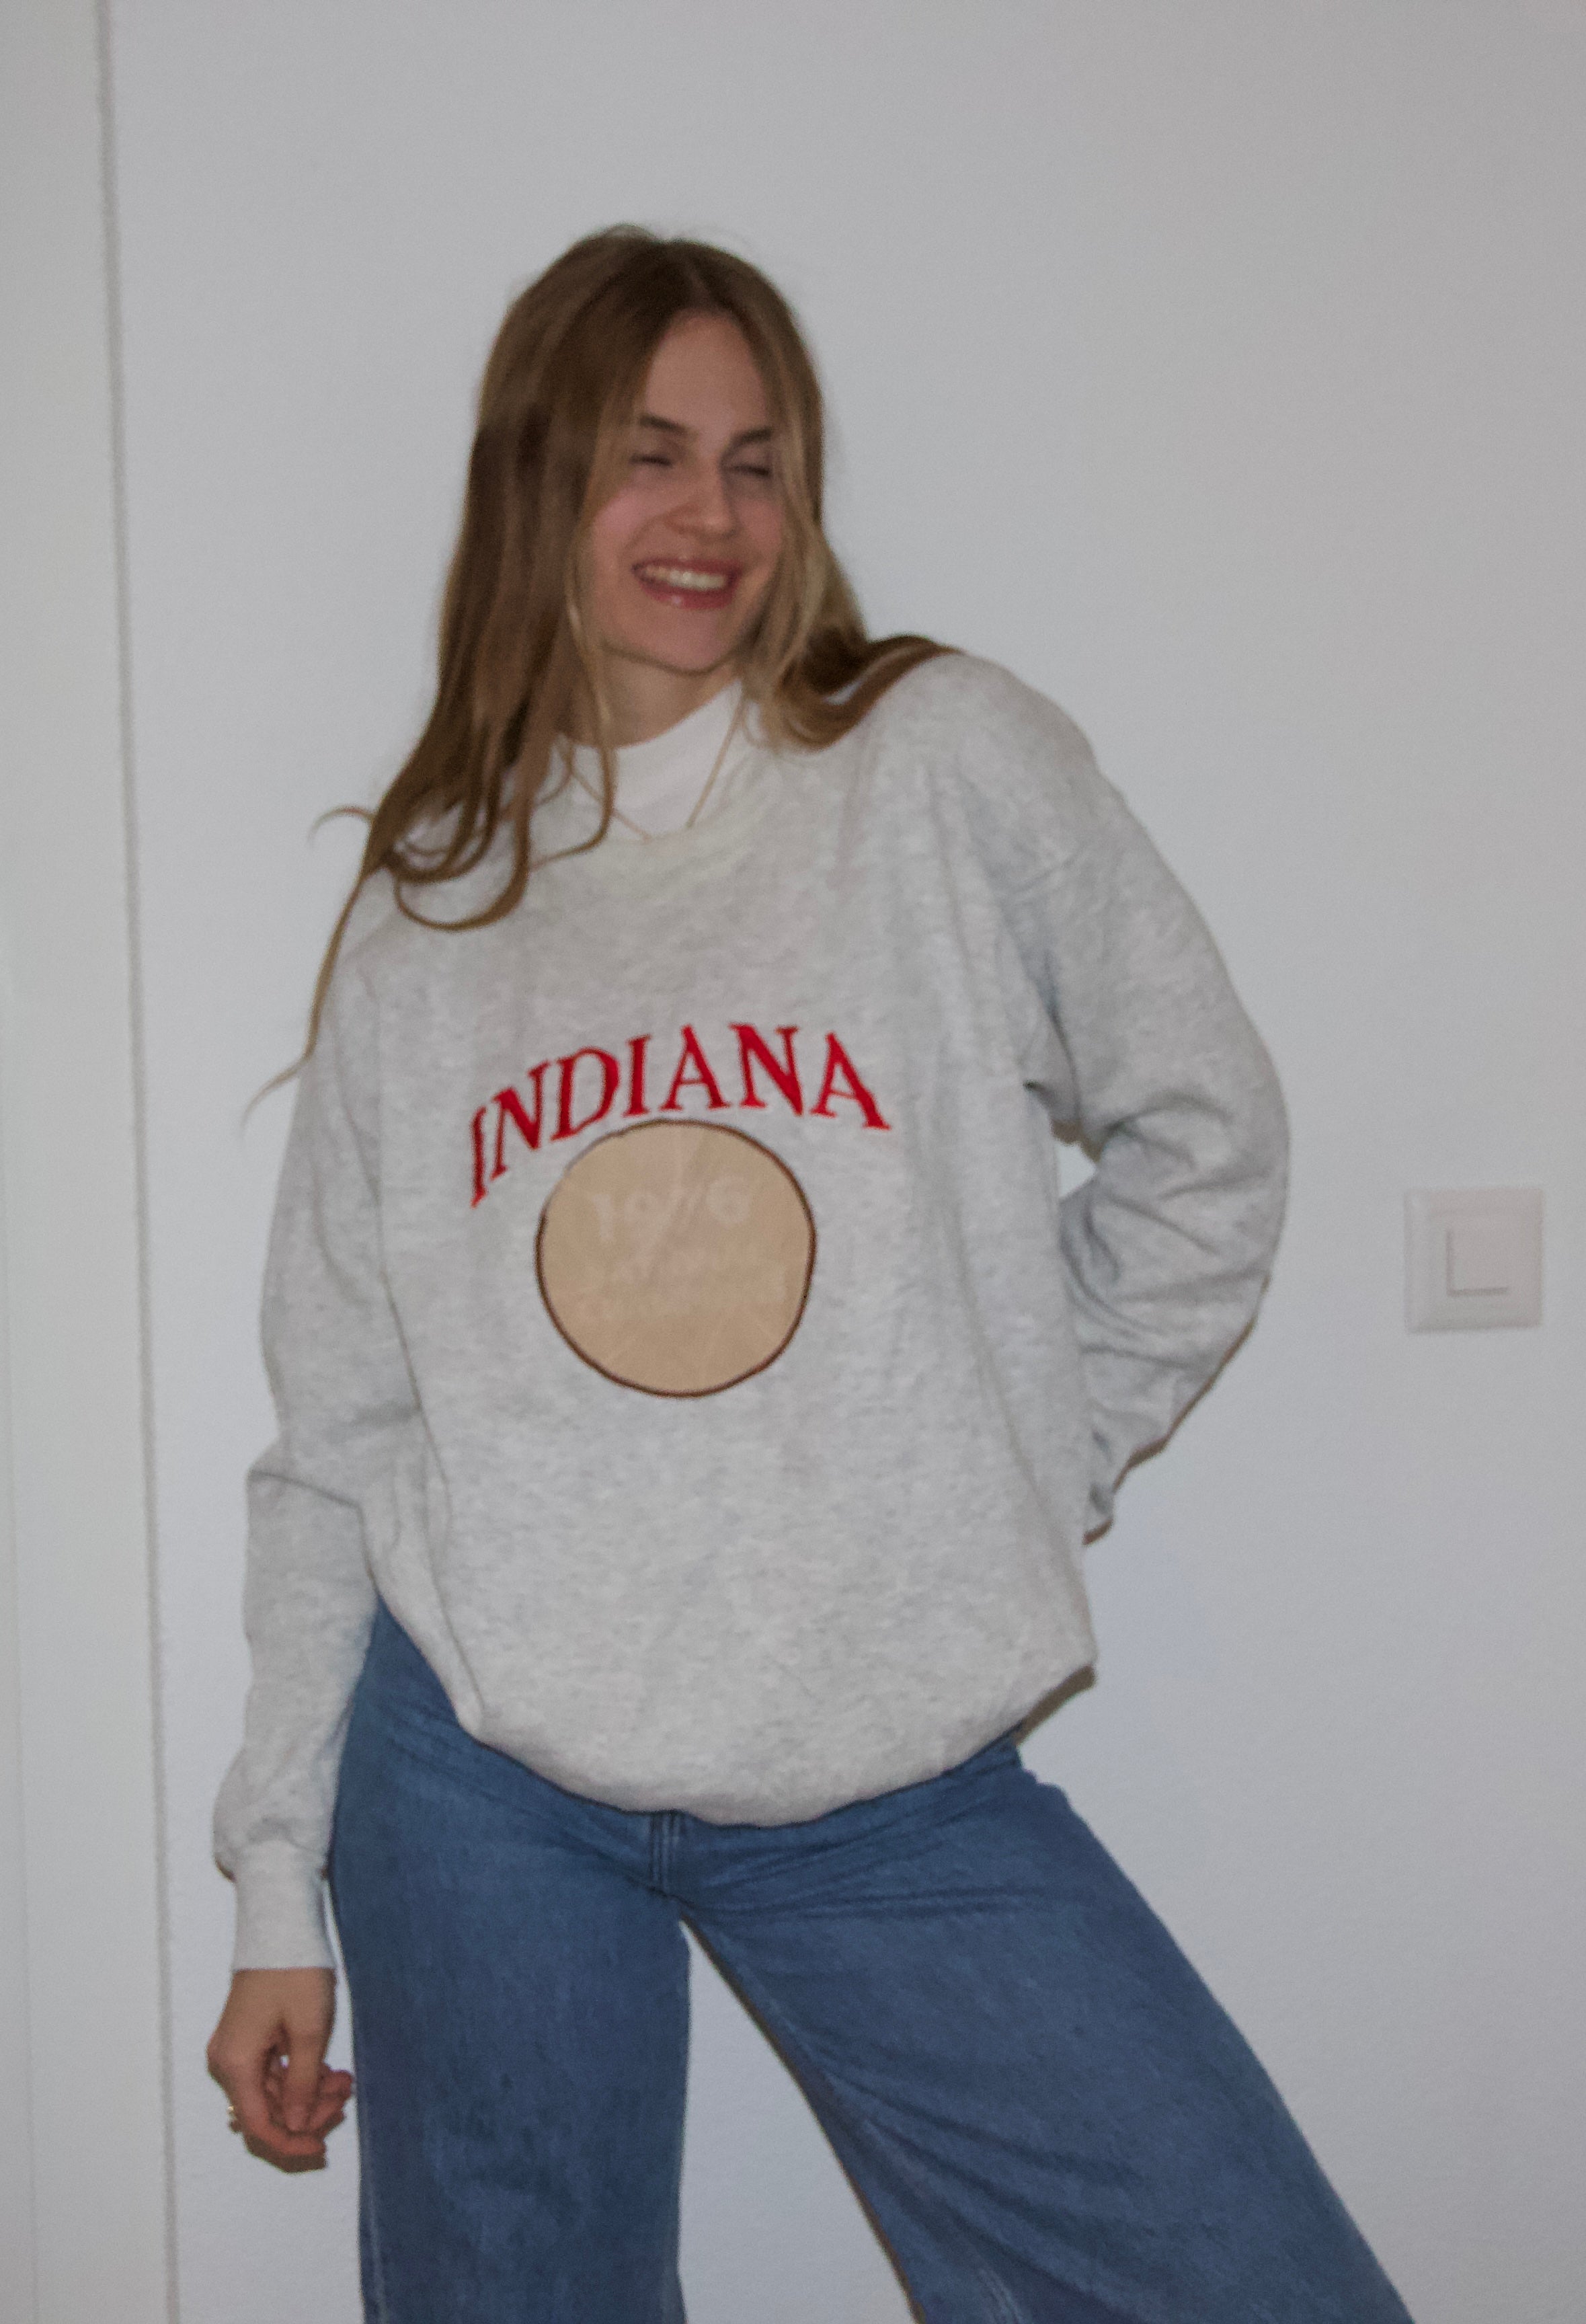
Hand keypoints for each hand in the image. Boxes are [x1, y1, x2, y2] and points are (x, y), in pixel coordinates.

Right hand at [207, 1968, 353, 2170]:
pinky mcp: (248, 2040)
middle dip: (308, 2111)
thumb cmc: (295, 1973)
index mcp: (235, 2064)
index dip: (291, 2142)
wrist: (281, 1928)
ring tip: (345, 2079)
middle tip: (345, 2093)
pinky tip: (328, 2070)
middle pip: (267, 2110)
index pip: (259, 2124)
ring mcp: (236, 2051)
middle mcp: (228, 2062)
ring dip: (309, 2093)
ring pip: (273, 2093)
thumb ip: (302, 2084)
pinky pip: (272, 2073)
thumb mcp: (309, 2031)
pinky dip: (300, 2076)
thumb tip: (296, 2125)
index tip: (323, 2148)